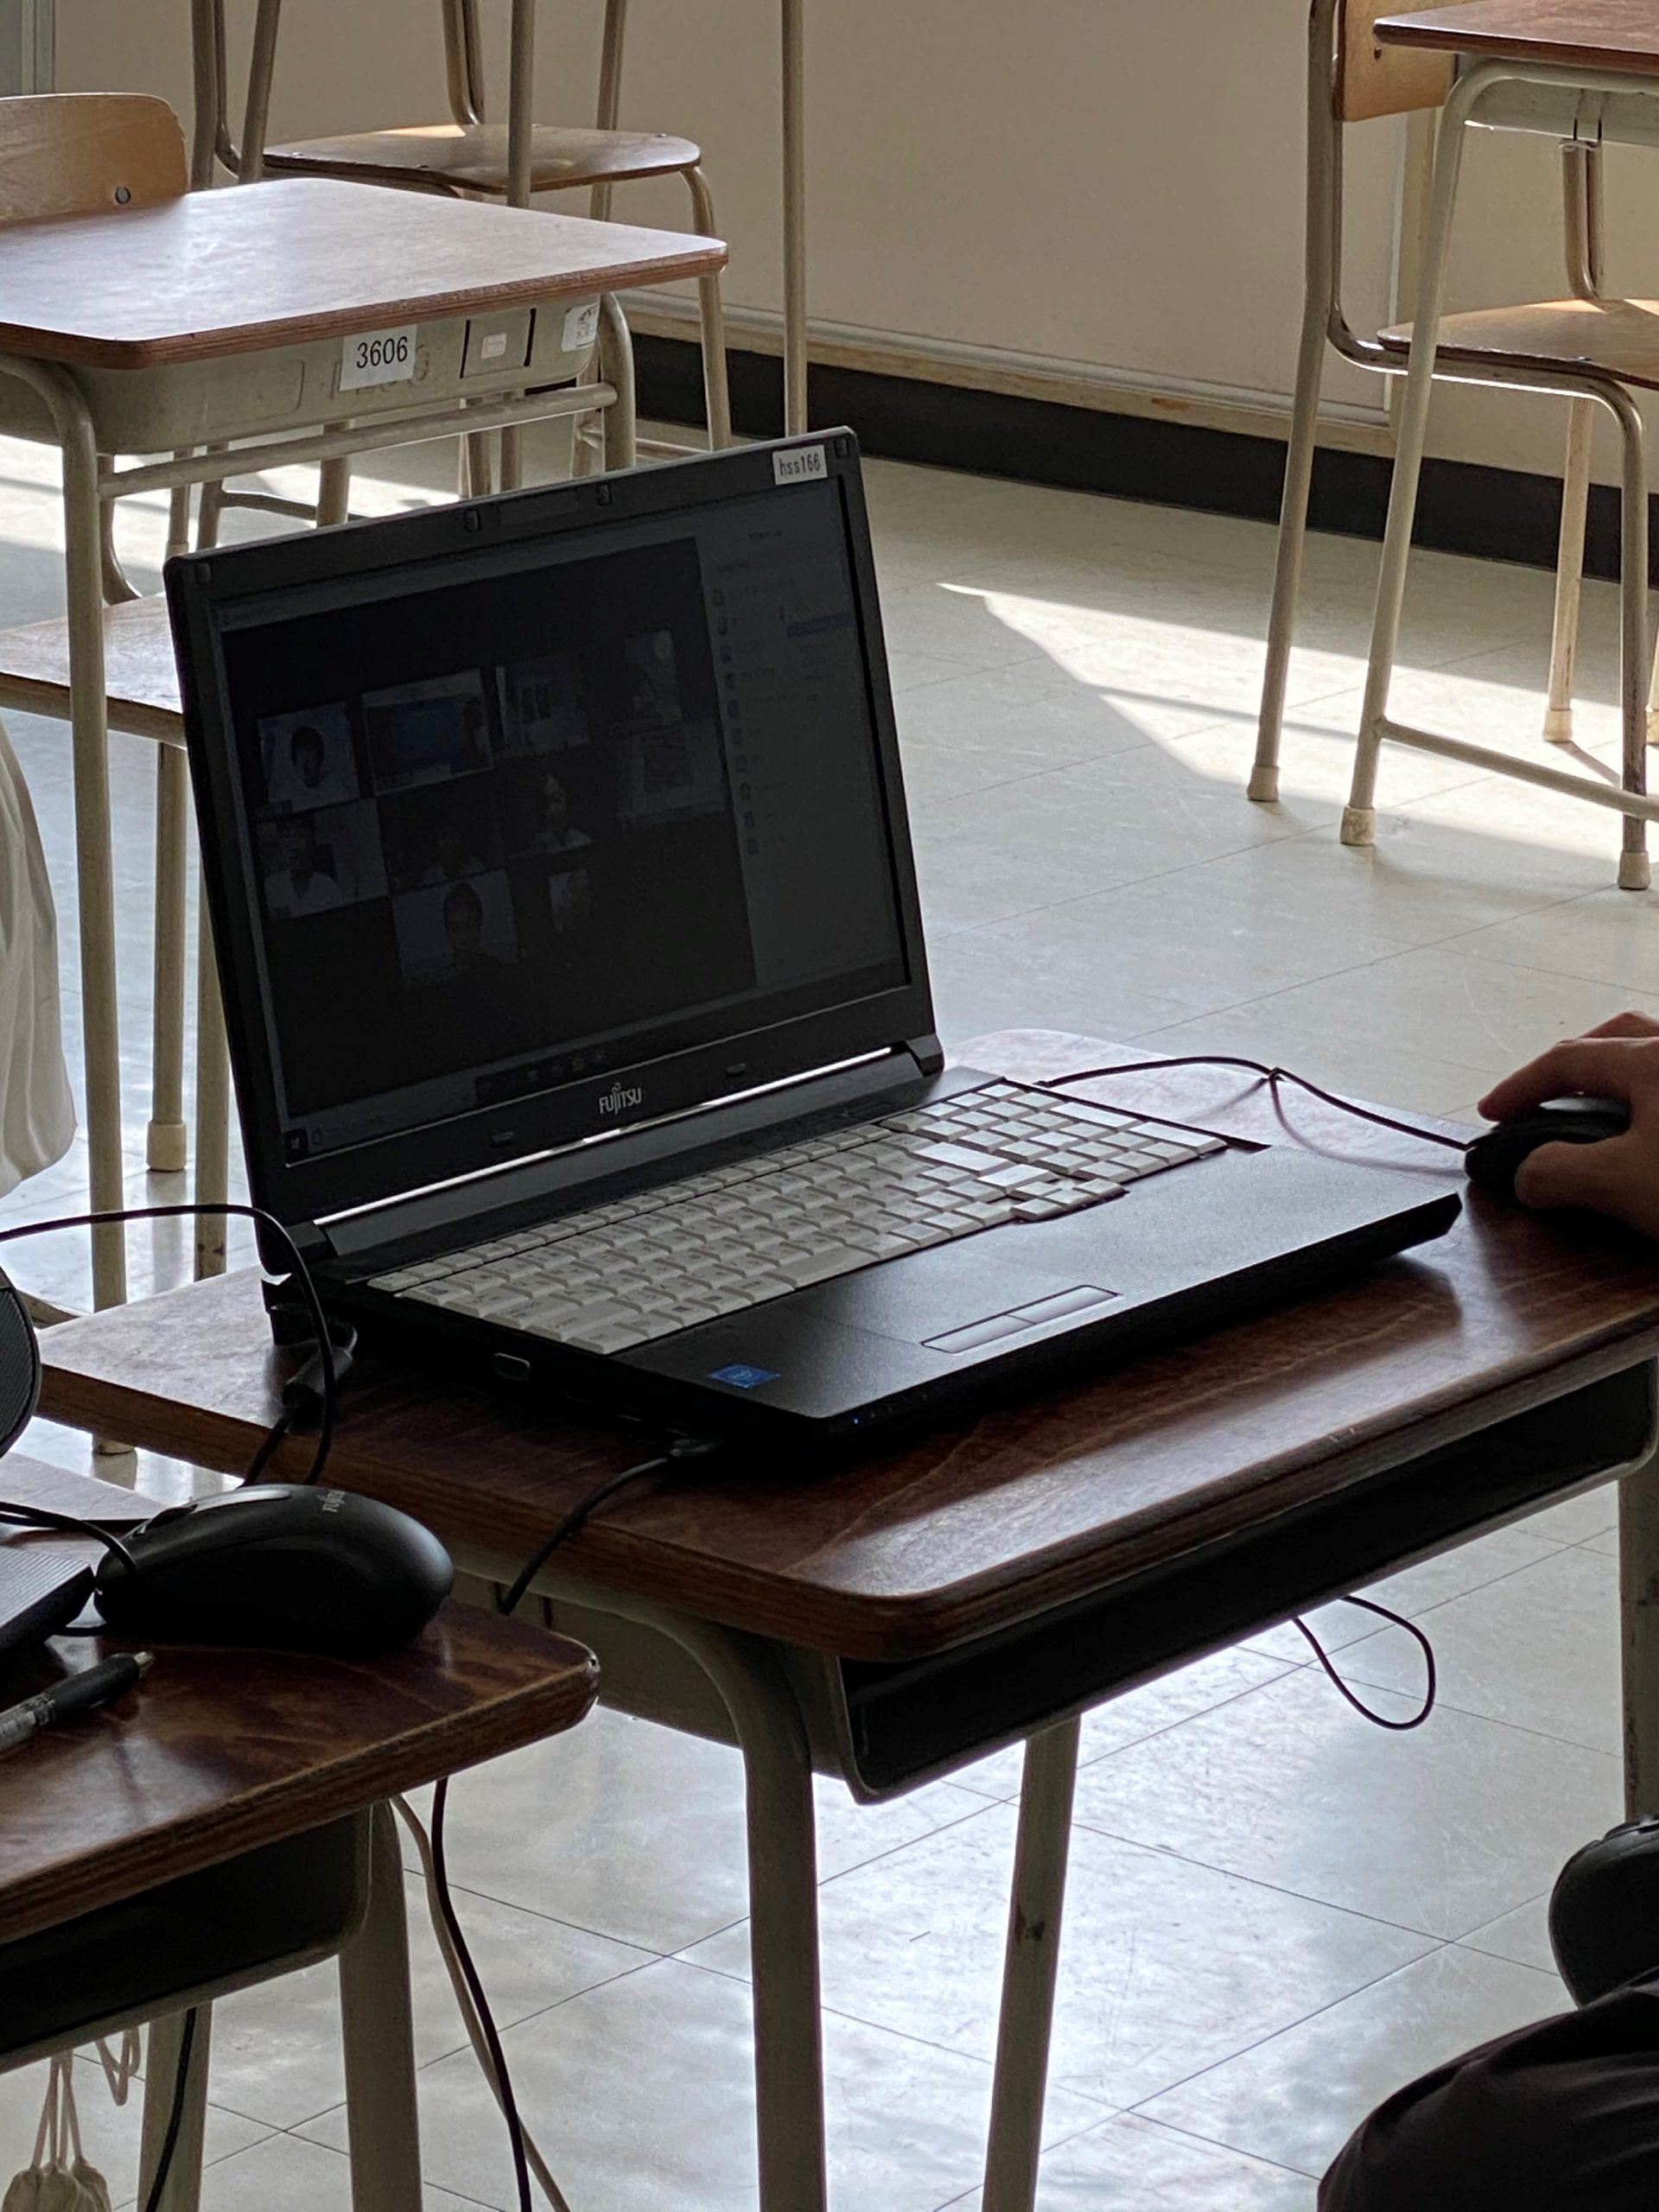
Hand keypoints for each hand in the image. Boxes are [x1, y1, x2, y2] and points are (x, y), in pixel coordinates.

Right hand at [1478, 1012, 1658, 1237]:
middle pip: (1616, 1039)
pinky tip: (1649, 1134)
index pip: (1566, 1062)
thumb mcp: (1620, 1183)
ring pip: (1653, 1059)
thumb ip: (1557, 1173)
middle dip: (1572, 1067)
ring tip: (1598, 1112)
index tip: (1492, 1111)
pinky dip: (1651, 1103)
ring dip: (1618, 1079)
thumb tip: (1528, 1176)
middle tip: (1545, 1095)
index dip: (1518, 1087)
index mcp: (1654, 1058)